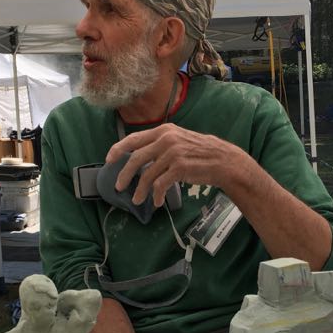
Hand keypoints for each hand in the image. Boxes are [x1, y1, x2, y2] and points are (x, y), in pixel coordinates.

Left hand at [105, 123, 245, 207]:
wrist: (223, 161)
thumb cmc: (200, 153)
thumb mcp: (179, 140)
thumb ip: (160, 144)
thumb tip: (139, 157)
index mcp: (164, 130)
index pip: (134, 138)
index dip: (118, 149)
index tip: (109, 160)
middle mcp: (166, 139)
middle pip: (136, 158)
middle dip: (124, 175)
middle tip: (118, 187)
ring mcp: (173, 153)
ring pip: (147, 175)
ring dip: (140, 190)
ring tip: (137, 200)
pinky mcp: (180, 167)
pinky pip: (161, 184)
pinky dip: (157, 195)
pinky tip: (158, 202)